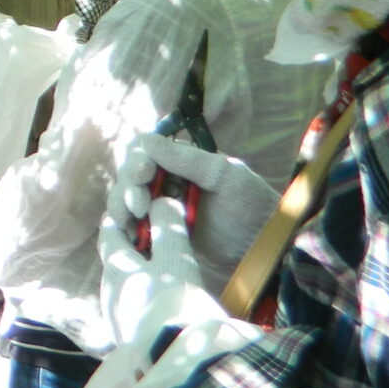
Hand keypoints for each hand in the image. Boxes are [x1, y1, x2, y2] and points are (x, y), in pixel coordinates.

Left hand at [99, 195, 214, 346]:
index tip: (124, 212)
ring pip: (126, 291)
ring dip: (139, 280)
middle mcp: (110, 295)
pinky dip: (146, 304)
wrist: (179, 364)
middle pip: (116, 265)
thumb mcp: (176, 260)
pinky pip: (136, 314)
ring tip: (161, 276)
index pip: (109, 236)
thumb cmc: (175, 304)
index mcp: (116, 270)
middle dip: (129, 252)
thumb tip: (162, 200)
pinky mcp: (133, 345)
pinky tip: (165, 309)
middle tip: (149, 242)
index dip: (116, 222)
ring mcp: (119, 322)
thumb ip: (168, 228)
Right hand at [110, 133, 278, 290]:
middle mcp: (167, 181)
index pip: (143, 152)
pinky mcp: (161, 233)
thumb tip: (144, 140)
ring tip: (133, 221)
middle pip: (128, 177)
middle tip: (139, 205)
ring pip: (126, 201)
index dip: (136, 161)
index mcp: (181, 162)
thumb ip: (186, 158)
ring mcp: (162, 208)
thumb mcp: (223, 175)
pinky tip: (130, 234)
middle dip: (127, 188)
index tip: (142, 174)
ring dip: (122, 208)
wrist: (266, 248)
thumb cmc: (251, 204)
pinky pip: (134, 227)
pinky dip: (126, 228)